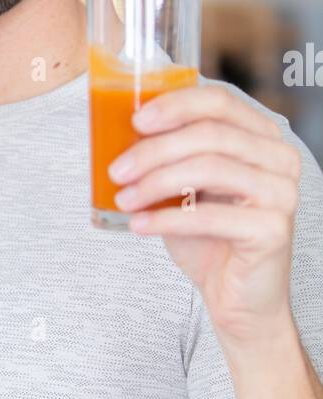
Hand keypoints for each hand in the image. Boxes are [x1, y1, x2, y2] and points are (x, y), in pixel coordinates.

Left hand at [107, 84, 301, 346]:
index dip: (175, 105)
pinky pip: (210, 216)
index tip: (135, 120)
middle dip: (154, 150)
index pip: (219, 101)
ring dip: (156, 182)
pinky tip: (138, 226)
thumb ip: (168, 157)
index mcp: (261, 136)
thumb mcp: (185, 188)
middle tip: (117, 170)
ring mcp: (281, 193)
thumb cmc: (209, 238)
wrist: (237, 296)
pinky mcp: (273, 229)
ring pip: (209, 168)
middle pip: (210, 134)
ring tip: (123, 199)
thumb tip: (117, 132)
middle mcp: (279, 158)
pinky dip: (166, 219)